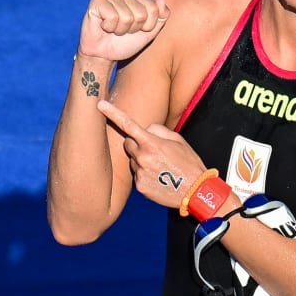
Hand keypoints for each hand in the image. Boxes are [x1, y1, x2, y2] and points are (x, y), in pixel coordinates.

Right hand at [78, 0, 170, 62]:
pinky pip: (112, 17)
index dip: (147, 26)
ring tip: (113, 29)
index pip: (154, 9)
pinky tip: (104, 26)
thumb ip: (161, 17)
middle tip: (122, 30)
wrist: (104, 54)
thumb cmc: (126, 42)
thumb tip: (161, 0)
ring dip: (120, 29)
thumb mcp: (150, 32)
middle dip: (133, 28)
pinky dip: (109, 27)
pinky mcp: (97, 0)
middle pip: (141, 14)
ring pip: (126, 17)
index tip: (137, 29)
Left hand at [97, 99, 216, 212]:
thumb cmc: (189, 163)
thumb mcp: (179, 140)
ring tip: (161, 169)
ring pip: (133, 161)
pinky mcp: (140, 187)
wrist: (196, 191)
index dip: (113, 113)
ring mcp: (140, 173)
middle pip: (128, 144)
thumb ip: (158, 130)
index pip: (128, 125)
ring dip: (142, 161)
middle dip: (137, 144)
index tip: (99, 104)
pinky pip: (137, 176)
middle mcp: (143, 157)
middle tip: (155, 152)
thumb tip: (145, 129)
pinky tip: (159, 179)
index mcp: (152, 143)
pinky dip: (145, 176)